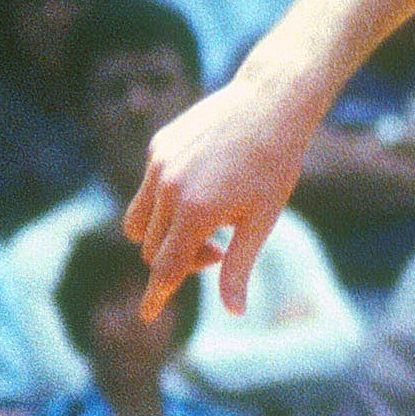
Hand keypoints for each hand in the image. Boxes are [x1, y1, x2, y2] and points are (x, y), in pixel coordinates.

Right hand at [122, 77, 321, 319]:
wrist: (272, 100)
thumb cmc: (276, 163)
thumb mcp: (263, 219)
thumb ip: (239, 267)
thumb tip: (234, 312)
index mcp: (195, 211)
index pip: (166, 267)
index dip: (158, 294)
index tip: (148, 314)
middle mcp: (168, 188)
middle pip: (153, 248)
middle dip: (180, 259)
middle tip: (220, 249)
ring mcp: (159, 164)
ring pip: (139, 221)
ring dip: (163, 233)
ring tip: (206, 221)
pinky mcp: (158, 145)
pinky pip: (149, 186)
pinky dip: (167, 198)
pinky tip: (205, 182)